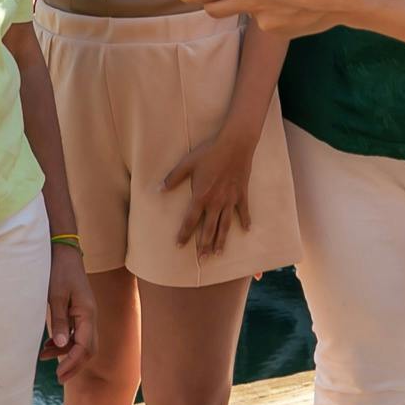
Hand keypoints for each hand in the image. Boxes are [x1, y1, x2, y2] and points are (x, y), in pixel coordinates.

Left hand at [45, 246, 97, 378]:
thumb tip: (62, 346)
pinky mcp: (78, 312)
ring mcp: (85, 315)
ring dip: (67, 354)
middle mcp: (90, 316)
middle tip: (59, 377)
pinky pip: (75, 333)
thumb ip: (59, 321)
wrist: (64, 253)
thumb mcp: (56, 296)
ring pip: (81, 342)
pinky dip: (64, 342)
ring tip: (45, 358)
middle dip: (74, 364)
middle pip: (88, 349)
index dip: (73, 363)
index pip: (85, 346)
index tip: (59, 375)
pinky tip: (48, 346)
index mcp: (87, 313)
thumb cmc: (60, 271)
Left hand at [159, 121, 261, 259]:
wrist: (235, 144)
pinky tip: (247, 230)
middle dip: (204, 245)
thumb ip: (173, 178)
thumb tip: (158, 189)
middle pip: (209, 229)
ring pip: (225, 225)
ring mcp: (230, 199)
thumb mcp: (187, 163)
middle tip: (202, 259)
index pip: (190, 221)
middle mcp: (216, 202)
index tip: (179, 246)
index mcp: (201, 196)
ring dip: (222, 240)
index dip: (184, 235)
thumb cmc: (209, 152)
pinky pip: (244, 211)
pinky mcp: (242, 194)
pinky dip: (246, 221)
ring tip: (219, 253)